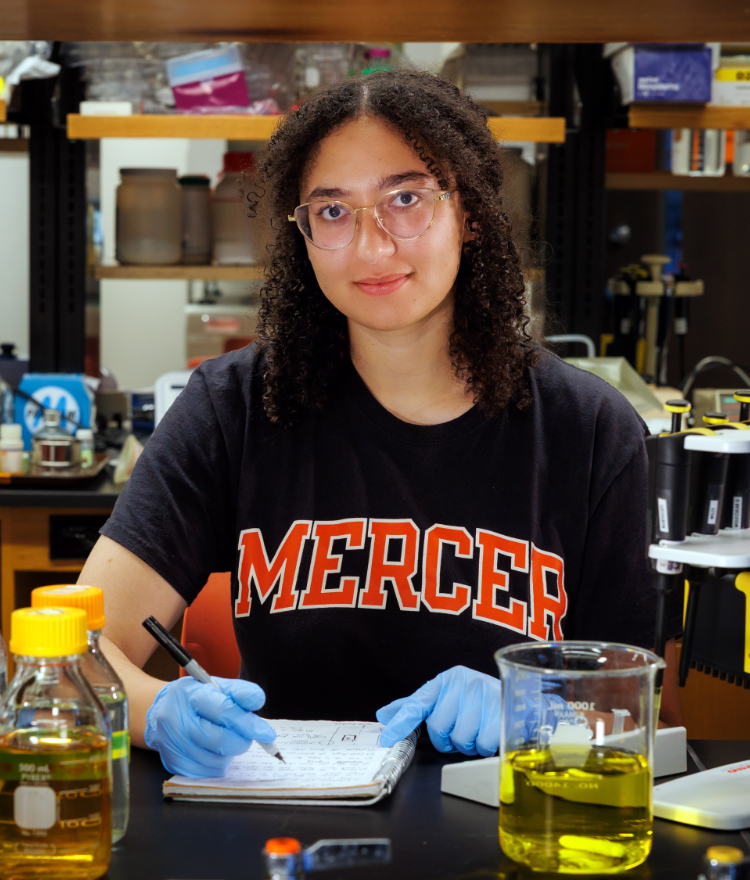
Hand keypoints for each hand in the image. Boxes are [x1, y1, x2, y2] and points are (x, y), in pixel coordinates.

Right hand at [144, 676, 276, 776]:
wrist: (160, 711)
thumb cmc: (196, 697)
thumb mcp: (216, 685)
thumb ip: (239, 691)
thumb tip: (258, 701)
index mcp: (191, 695)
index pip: (224, 711)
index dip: (248, 723)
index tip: (267, 733)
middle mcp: (177, 721)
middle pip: (221, 740)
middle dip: (242, 740)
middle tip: (247, 735)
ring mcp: (174, 745)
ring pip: (217, 759)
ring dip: (230, 751)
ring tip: (225, 737)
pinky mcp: (174, 764)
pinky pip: (208, 772)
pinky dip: (219, 763)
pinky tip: (214, 749)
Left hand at [377, 666, 500, 756]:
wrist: (520, 698)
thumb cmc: (478, 702)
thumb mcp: (447, 698)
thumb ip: (416, 707)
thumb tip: (384, 715)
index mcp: (445, 680)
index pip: (418, 702)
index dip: (401, 722)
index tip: (387, 738)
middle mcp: (463, 682)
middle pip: (439, 728)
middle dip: (449, 739)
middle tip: (461, 731)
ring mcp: (483, 693)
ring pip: (461, 739)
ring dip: (468, 745)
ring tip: (478, 731)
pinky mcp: (501, 708)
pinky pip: (482, 743)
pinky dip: (485, 747)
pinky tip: (490, 734)